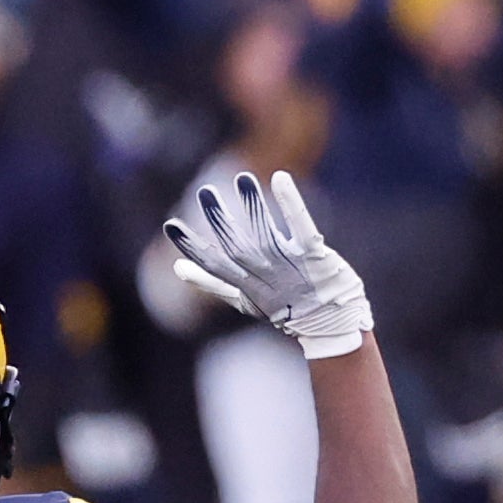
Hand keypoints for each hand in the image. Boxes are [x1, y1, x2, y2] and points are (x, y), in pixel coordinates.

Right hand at [164, 170, 374, 359]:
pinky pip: (302, 227)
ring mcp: (291, 265)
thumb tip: (177, 268)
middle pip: (238, 247)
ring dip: (253, 204)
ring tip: (242, 177)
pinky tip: (279, 178)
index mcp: (246, 285)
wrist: (331, 324)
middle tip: (205, 191)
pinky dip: (291, 203)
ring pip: (267, 233)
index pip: (214, 264)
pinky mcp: (315, 255)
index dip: (192, 246)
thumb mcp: (243, 299)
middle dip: (221, 220)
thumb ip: (211, 282)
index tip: (171, 225)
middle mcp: (266, 275)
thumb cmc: (283, 308)